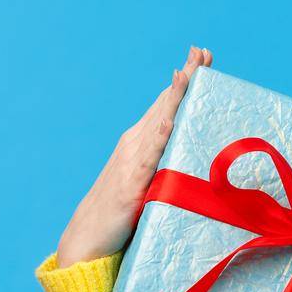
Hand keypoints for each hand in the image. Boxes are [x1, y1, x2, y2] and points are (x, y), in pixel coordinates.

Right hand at [56, 44, 212, 267]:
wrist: (88, 240)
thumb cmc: (121, 214)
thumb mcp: (151, 182)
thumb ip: (168, 164)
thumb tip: (194, 155)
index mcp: (141, 143)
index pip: (168, 105)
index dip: (185, 81)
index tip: (203, 56)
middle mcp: (134, 145)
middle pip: (165, 105)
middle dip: (185, 78)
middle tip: (202, 51)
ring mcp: (131, 162)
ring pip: (157, 124)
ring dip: (173, 98)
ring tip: (187, 73)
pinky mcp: (129, 186)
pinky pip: (147, 159)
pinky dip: (157, 138)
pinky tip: (168, 122)